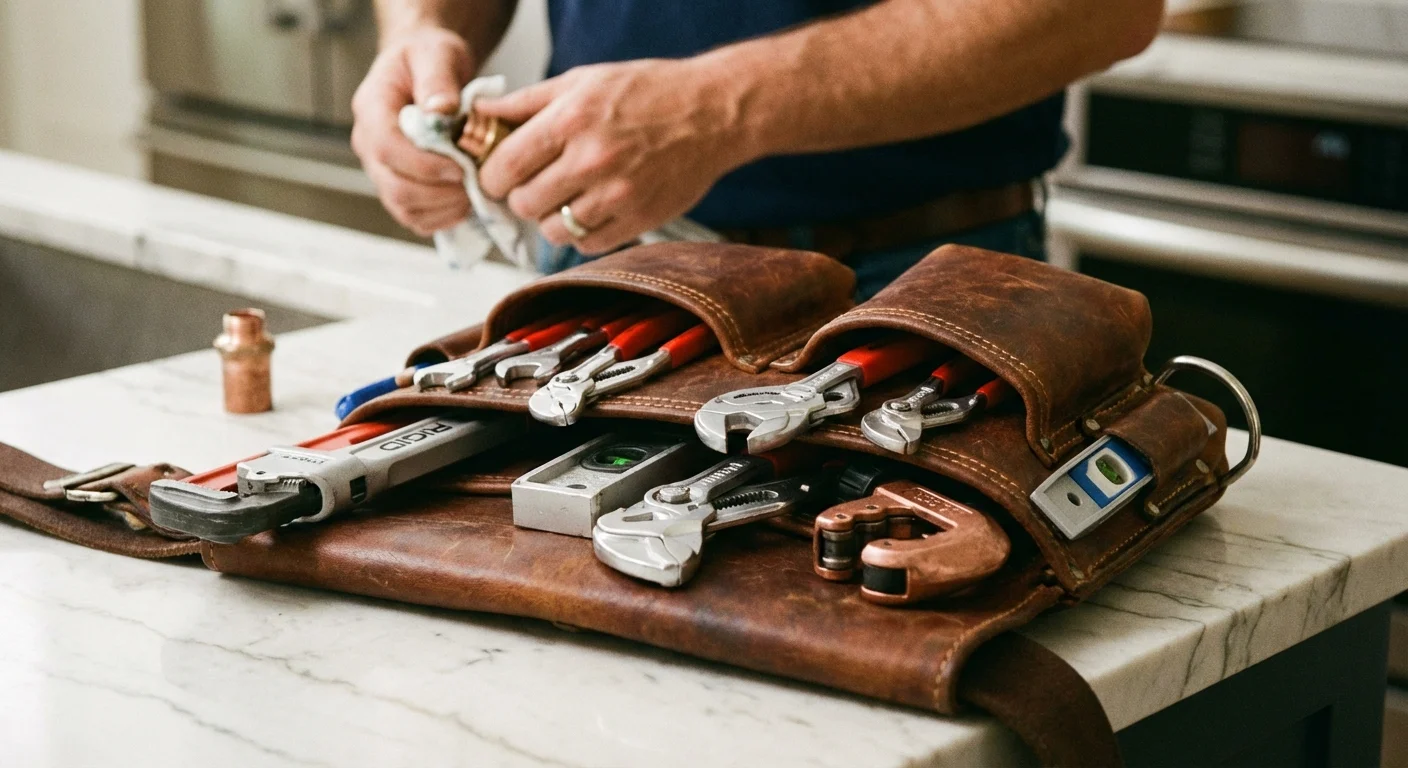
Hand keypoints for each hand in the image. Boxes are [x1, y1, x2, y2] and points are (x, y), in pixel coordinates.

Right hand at [351, 27, 473, 236]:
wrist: (425, 70)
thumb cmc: (429, 58)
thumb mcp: (436, 54)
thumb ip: (438, 79)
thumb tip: (441, 110)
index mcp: (372, 109)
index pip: (387, 148)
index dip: (424, 165)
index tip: (461, 167)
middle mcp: (369, 144)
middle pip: (394, 187)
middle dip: (440, 192)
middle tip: (476, 183)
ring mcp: (381, 169)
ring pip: (404, 207)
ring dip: (444, 207)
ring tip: (475, 191)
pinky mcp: (398, 187)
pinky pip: (415, 217)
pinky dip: (442, 217)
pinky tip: (467, 201)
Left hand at [474, 59, 750, 254]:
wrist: (712, 112)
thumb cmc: (648, 91)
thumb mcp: (582, 81)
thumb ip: (526, 102)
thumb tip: (479, 116)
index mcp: (571, 120)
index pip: (504, 166)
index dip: (492, 175)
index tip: (499, 174)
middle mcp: (591, 160)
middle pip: (524, 203)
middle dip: (521, 196)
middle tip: (534, 183)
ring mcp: (616, 196)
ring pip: (552, 230)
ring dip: (550, 217)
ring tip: (565, 196)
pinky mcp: (638, 221)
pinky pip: (587, 244)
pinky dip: (581, 232)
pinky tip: (591, 209)